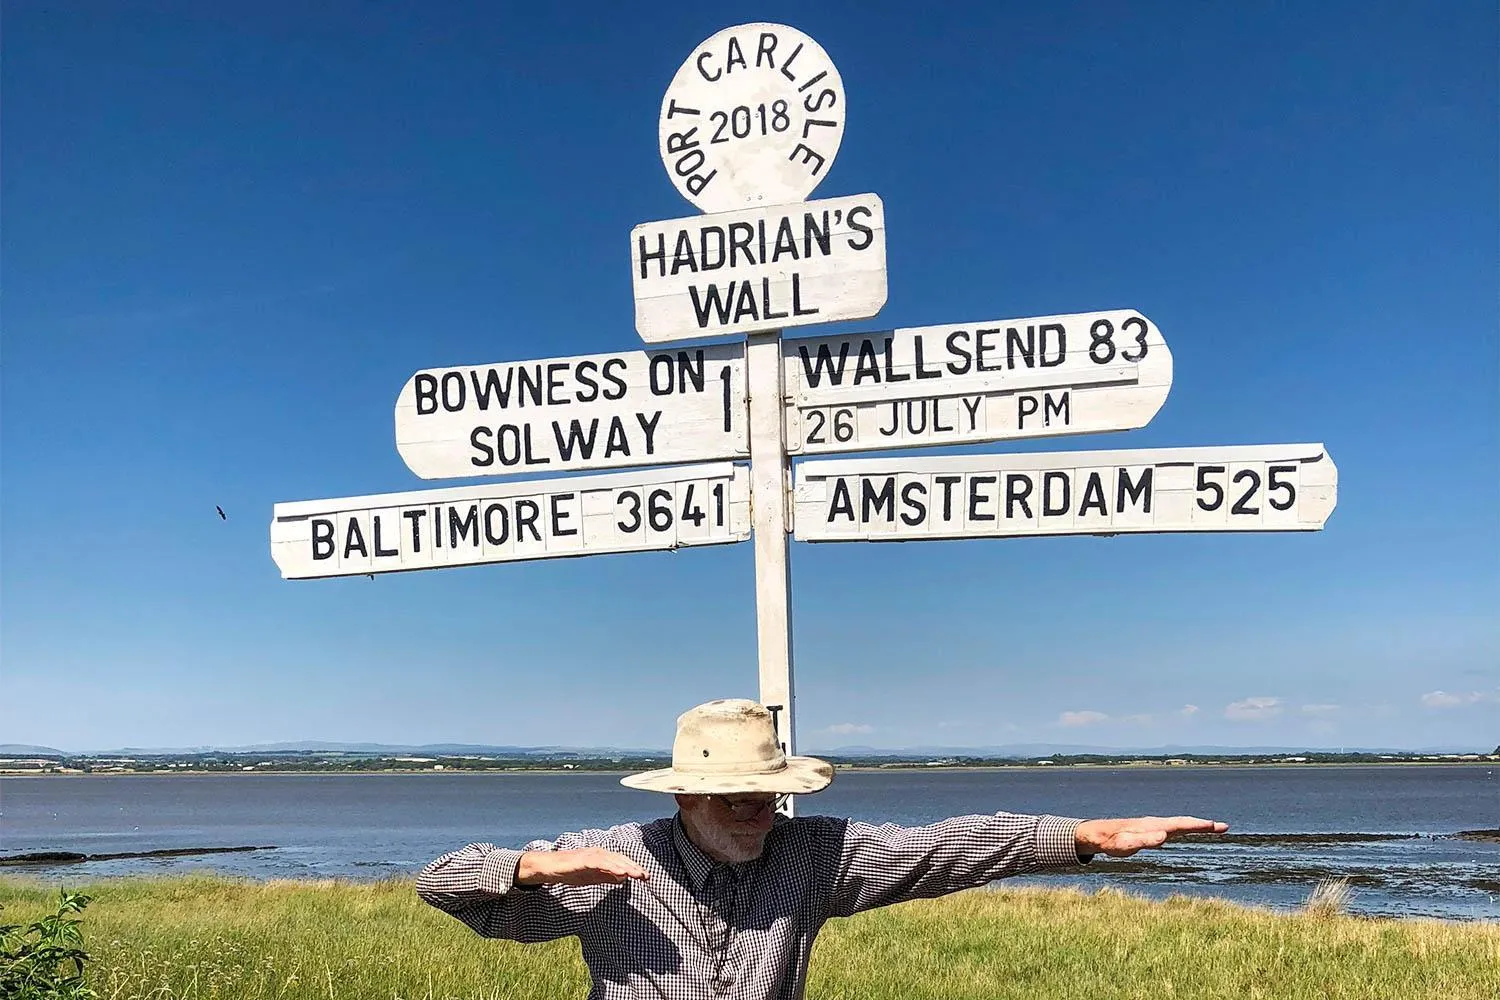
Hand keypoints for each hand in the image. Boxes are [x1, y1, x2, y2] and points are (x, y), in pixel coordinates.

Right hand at [515, 847, 648, 886]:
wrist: (549, 868)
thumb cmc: (571, 871)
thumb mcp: (592, 877)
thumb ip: (607, 877)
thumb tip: (623, 879)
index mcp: (602, 857)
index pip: (621, 861)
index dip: (634, 868)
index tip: (645, 877)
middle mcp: (598, 853)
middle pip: (620, 859)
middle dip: (634, 867)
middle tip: (646, 876)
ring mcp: (591, 855)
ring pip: (612, 860)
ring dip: (626, 867)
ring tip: (637, 874)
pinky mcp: (583, 859)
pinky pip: (600, 863)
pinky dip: (611, 867)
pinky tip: (620, 873)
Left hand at [1074, 816, 1228, 857]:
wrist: (1095, 835)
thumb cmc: (1109, 841)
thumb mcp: (1125, 844)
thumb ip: (1143, 840)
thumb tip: (1165, 835)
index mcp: (1153, 826)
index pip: (1181, 824)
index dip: (1199, 825)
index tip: (1217, 825)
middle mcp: (1155, 824)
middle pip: (1184, 823)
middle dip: (1204, 825)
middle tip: (1224, 827)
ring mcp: (1152, 827)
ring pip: (1179, 825)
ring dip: (1197, 826)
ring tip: (1214, 828)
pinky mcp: (1149, 832)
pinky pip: (1172, 829)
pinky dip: (1185, 829)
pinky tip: (1188, 832)